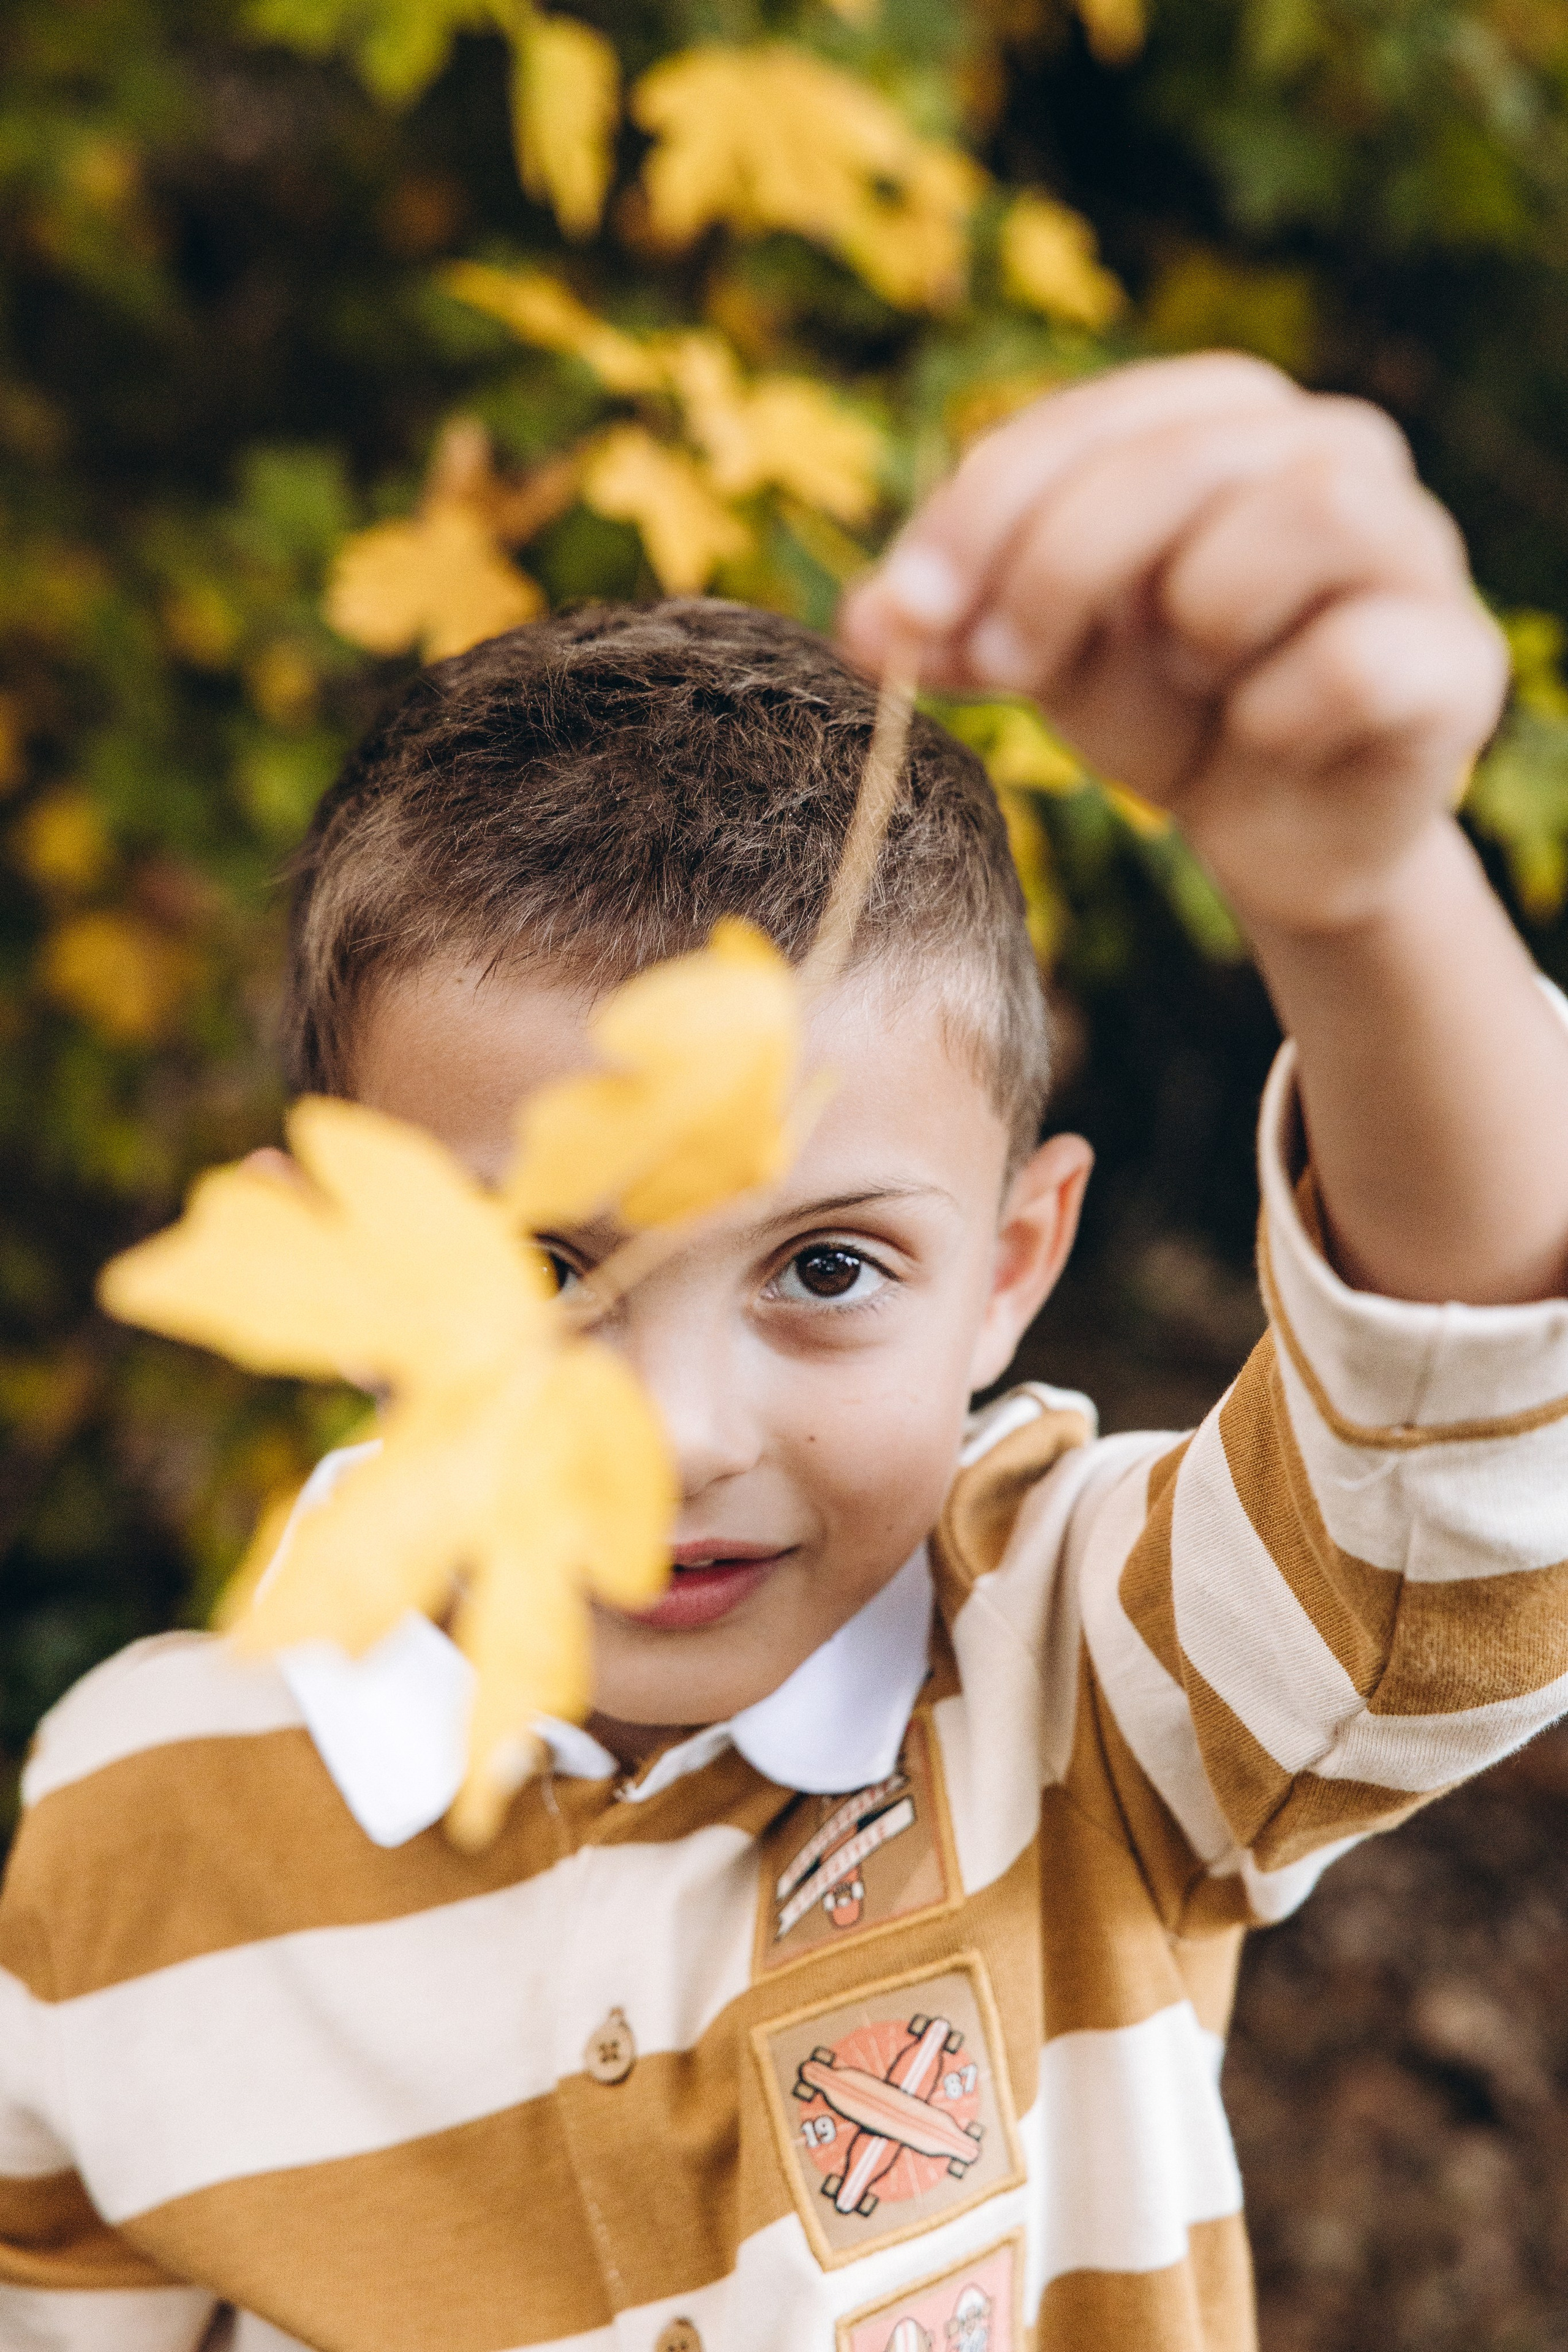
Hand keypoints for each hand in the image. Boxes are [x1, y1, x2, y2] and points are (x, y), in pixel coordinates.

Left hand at [840, 352, 1509, 934]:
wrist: (1275, 834)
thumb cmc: (1164, 709)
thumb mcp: (1047, 655)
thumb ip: (958, 621)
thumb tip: (862, 624)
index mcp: (1223, 418)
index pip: (1089, 420)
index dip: (982, 511)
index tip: (901, 612)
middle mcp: (1334, 448)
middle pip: (1184, 457)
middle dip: (1063, 563)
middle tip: (1005, 665)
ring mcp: (1414, 545)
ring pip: (1304, 517)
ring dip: (1202, 617)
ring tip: (1189, 679)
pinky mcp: (1456, 656)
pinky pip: (1353, 657)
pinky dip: (1279, 709)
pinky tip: (1262, 736)